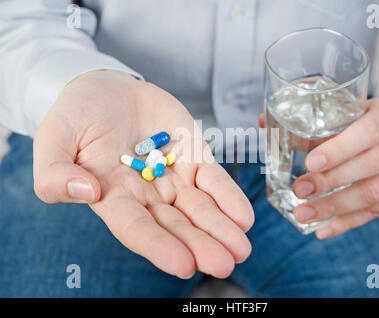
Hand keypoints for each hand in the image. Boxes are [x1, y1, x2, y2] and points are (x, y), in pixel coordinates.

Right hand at [33, 70, 253, 278]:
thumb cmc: (76, 117)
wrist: (106, 88)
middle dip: (201, 245)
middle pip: (176, 225)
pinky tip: (244, 217)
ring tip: (241, 248)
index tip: (184, 264)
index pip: (137, 229)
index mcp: (113, 198)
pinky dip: (229, 197)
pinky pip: (213, 180)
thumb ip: (55, 172)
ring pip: (200, 208)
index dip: (159, 246)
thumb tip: (86, 193)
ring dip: (221, 228)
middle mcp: (147, 194)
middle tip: (224, 263)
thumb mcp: (52, 139)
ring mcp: (173, 176)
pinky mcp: (193, 156)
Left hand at [291, 90, 378, 238]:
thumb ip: (314, 116)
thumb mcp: (353, 107)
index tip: (309, 163)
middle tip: (298, 190)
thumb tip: (264, 121)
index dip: (340, 149)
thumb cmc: (374, 116)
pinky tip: (323, 228)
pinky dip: (348, 222)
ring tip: (303, 214)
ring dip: (335, 207)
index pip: (369, 130)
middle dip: (330, 182)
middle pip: (371, 166)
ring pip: (375, 194)